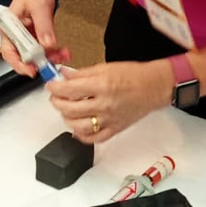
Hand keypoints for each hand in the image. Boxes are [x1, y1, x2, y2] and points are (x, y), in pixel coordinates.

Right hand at [0, 0, 70, 76]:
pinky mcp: (36, 38)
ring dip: (49, 58)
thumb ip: (44, 26)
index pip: (9, 52)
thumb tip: (48, 44)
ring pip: (36, 55)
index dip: (19, 64)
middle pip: (24, 57)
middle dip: (39, 62)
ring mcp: (27, 38)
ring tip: (62, 55)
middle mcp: (16, 36)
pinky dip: (54, 52)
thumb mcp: (40, 7)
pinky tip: (62, 51)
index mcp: (8, 29)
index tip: (31, 70)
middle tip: (52, 65)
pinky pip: (44, 49)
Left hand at [47, 60, 172, 144]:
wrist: (154, 87)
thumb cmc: (134, 75)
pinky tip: (77, 128)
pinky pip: (94, 139)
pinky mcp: (115, 129)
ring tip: (67, 111)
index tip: (51, 86)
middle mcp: (105, 105)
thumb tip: (64, 75)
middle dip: (57, 102)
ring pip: (78, 126)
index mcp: (102, 85)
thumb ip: (82, 74)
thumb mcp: (105, 67)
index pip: (69, 90)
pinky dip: (82, 136)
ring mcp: (109, 120)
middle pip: (69, 109)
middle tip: (56, 97)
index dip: (55, 88)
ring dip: (67, 119)